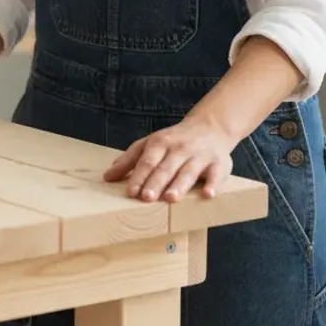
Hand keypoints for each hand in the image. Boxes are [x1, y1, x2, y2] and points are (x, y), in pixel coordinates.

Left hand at [104, 115, 233, 201]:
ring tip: (171, 198)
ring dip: (180, 184)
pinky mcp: (219, 163)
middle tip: (146, 198)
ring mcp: (200, 156)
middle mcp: (180, 148)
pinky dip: (213, 184)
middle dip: (156, 182)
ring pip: (188, 171)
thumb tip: (107, 177)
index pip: (148, 160)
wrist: (210, 127)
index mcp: (161, 143)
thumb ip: (129, 160)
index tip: (131, 192)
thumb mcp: (149, 144)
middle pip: (166, 167)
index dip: (139, 176)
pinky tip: (208, 194)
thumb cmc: (174, 141)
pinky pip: (216, 174)